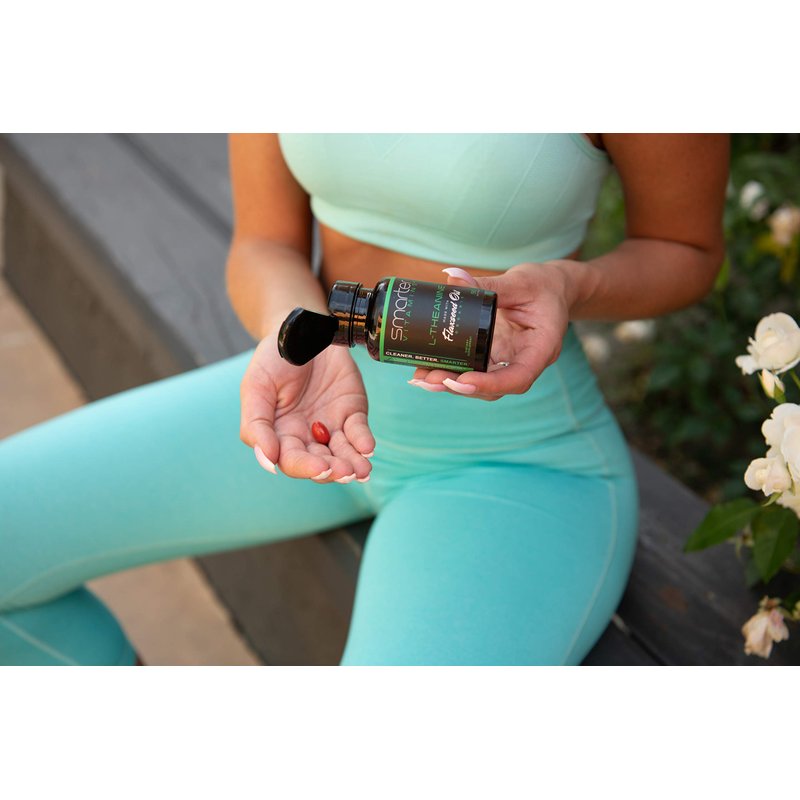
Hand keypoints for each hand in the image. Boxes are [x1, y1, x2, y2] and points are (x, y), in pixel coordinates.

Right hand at [240, 333, 374, 481]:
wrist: (303, 329)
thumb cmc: (273, 359)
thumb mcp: (256, 387)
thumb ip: (257, 425)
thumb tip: (268, 462)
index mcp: (281, 434)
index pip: (292, 460)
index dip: (305, 467)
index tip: (319, 467)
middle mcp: (307, 436)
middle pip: (320, 463)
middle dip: (333, 470)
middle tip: (344, 472)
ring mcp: (331, 425)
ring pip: (343, 453)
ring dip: (353, 464)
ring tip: (361, 469)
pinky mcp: (352, 413)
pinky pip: (359, 432)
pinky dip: (364, 441)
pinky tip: (367, 447)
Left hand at [410, 262, 578, 400]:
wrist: (552, 289)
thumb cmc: (543, 285)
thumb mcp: (521, 281)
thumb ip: (489, 284)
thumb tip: (453, 278)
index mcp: (541, 348)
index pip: (519, 377)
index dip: (490, 384)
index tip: (462, 381)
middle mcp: (525, 362)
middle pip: (494, 388)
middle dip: (460, 387)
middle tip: (428, 380)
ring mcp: (509, 363)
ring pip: (481, 384)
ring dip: (450, 384)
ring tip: (421, 378)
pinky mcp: (495, 358)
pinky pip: (475, 370)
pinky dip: (452, 372)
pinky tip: (427, 370)